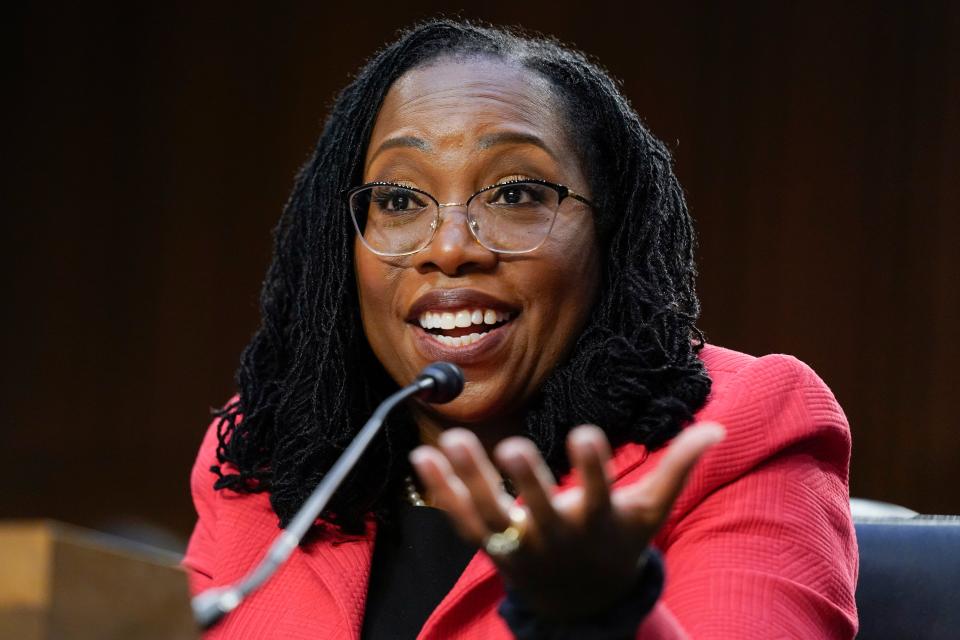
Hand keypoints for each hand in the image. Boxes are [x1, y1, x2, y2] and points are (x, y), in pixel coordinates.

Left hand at [409, 422, 724, 620]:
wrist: (581, 601)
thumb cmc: (618, 544)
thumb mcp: (651, 511)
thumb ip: (678, 466)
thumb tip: (716, 428)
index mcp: (598, 522)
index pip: (599, 493)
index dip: (593, 467)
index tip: (588, 434)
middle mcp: (556, 535)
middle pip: (539, 508)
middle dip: (527, 481)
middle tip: (515, 447)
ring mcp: (519, 542)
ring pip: (490, 512)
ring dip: (469, 478)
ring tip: (452, 440)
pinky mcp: (491, 544)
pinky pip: (461, 518)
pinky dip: (442, 490)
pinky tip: (424, 457)